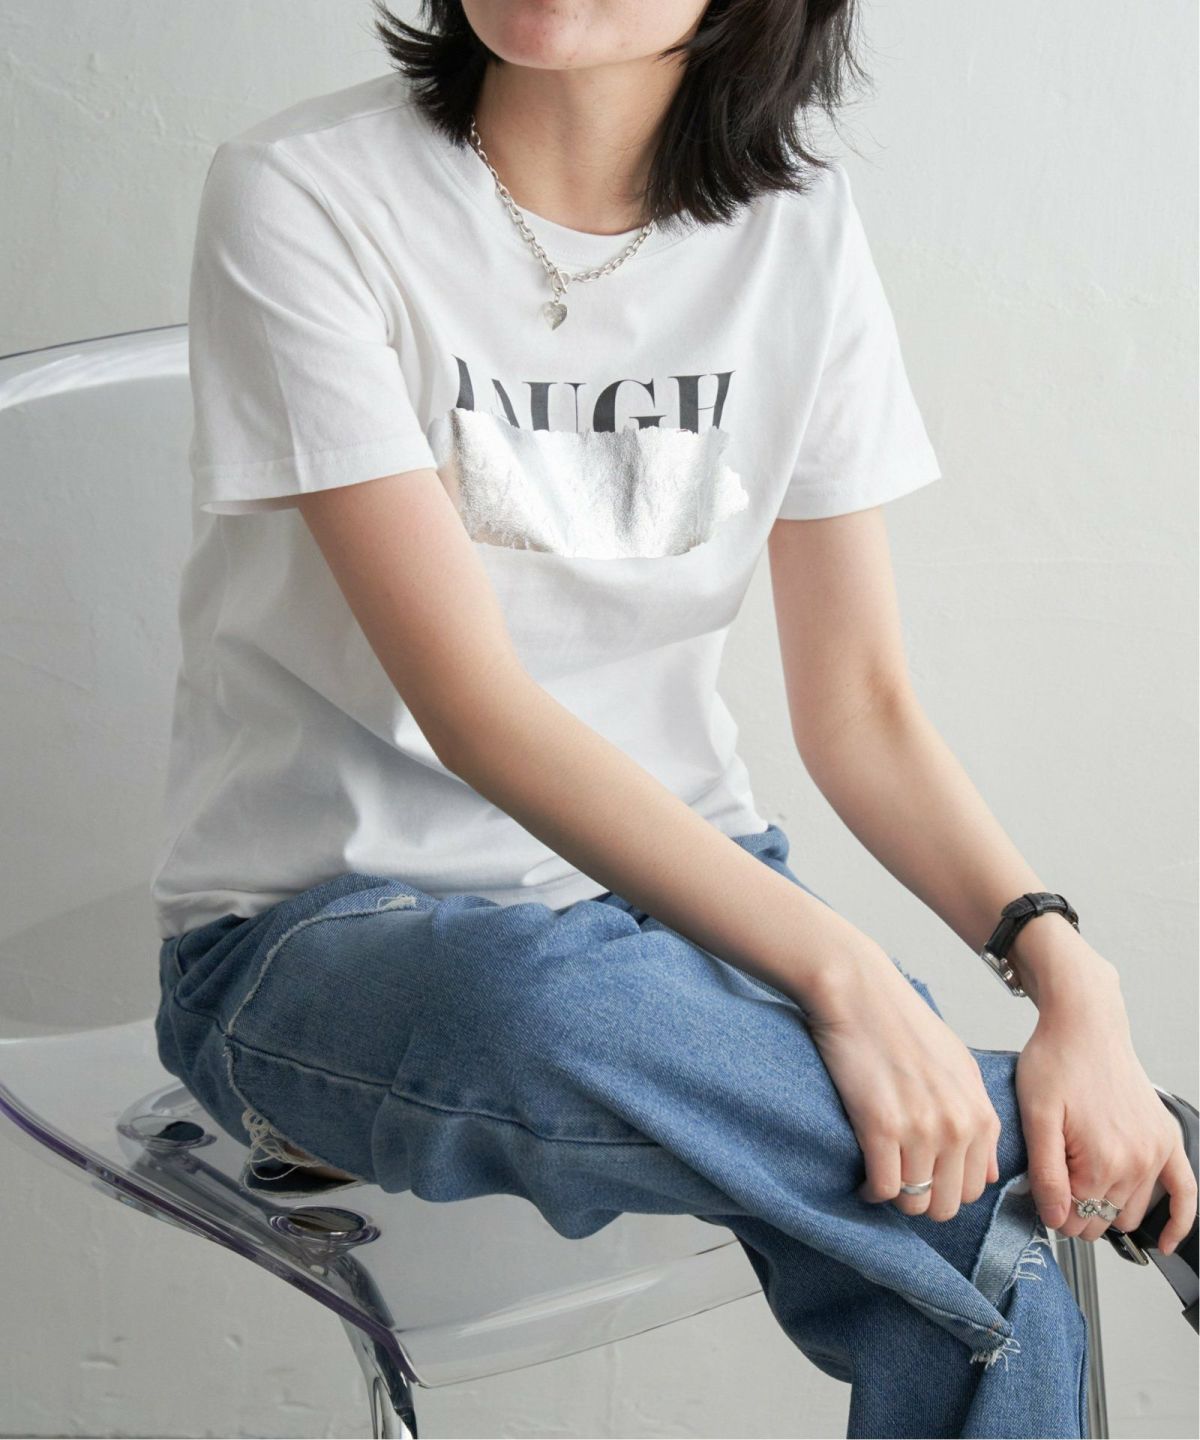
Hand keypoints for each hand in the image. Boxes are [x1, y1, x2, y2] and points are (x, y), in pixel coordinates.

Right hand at [803, 951, 1002, 1222]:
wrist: (860, 993)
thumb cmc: (904, 1024)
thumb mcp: (960, 1067)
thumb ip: (979, 1120)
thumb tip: (988, 1172)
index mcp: (980, 1114)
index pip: (977, 1188)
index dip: (948, 1189)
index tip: (926, 1178)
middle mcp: (957, 1126)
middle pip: (947, 1204)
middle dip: (924, 1201)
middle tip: (901, 1182)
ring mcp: (920, 1129)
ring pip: (915, 1202)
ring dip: (896, 1197)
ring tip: (882, 1178)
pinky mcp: (881, 1127)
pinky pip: (884, 1188)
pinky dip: (872, 1191)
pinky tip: (864, 1178)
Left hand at [1016, 972, 1197, 1253]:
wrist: (1085, 1025)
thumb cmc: (1056, 1061)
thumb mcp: (1036, 1117)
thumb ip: (1047, 1174)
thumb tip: (1058, 1219)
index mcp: (1104, 1160)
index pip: (1076, 1218)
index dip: (1052, 1208)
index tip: (1041, 1189)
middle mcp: (1138, 1161)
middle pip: (1102, 1219)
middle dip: (1077, 1209)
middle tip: (1055, 1180)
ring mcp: (1158, 1151)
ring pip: (1131, 1213)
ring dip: (1107, 1207)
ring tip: (1083, 1177)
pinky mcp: (1168, 1138)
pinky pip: (1185, 1191)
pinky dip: (1179, 1221)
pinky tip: (1164, 1240)